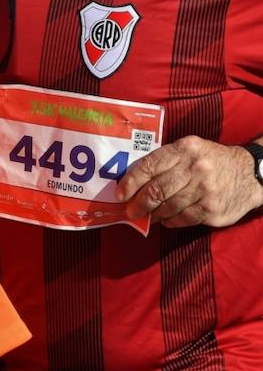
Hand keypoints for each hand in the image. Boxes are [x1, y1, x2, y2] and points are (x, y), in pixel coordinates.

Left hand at [117, 136, 262, 227]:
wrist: (250, 173)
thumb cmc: (210, 160)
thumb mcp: (190, 149)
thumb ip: (165, 160)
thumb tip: (132, 180)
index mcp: (184, 149)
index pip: (149, 166)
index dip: (130, 182)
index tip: (120, 194)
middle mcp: (195, 168)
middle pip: (156, 190)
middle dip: (138, 203)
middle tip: (129, 211)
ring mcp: (205, 190)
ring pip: (168, 207)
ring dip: (153, 214)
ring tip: (147, 216)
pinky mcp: (212, 209)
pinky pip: (183, 219)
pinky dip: (170, 221)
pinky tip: (165, 220)